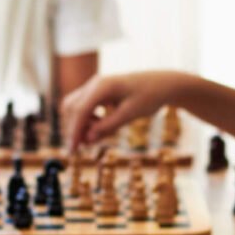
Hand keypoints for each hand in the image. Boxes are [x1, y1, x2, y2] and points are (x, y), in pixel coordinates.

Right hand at [61, 71, 188, 148]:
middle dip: (73, 128)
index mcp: (103, 86)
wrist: (162, 84)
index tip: (72, 151)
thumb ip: (108, 126)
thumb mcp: (130, 114)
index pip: (80, 111)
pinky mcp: (98, 91)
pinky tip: (97, 129)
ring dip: (79, 124)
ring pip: (75, 106)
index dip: (74, 132)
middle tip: (79, 149)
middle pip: (72, 107)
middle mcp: (95, 83)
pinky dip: (86, 119)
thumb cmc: (149, 97)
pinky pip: (84, 106)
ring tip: (92, 139)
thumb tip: (88, 139)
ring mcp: (95, 86)